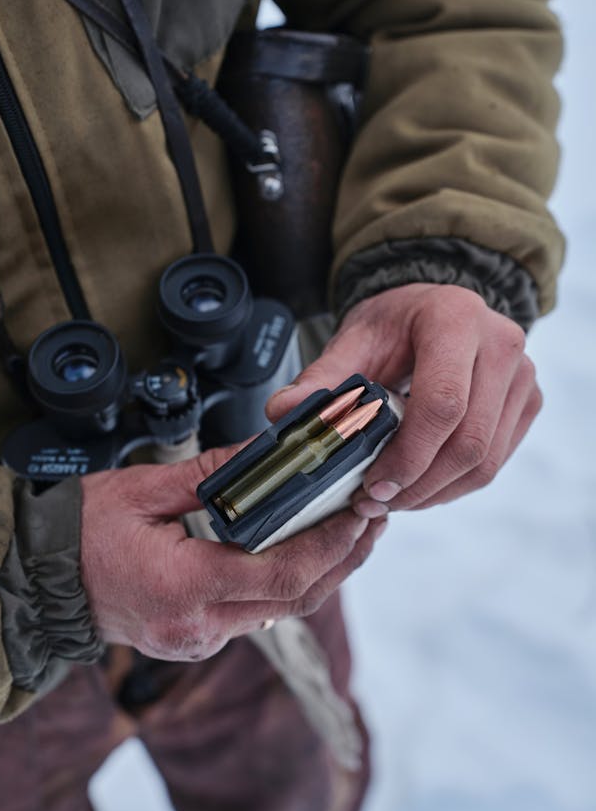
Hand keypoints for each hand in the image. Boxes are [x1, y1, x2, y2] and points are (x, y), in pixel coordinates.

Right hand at [79, 447, 383, 659]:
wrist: (39, 582)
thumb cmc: (79, 533)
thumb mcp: (142, 490)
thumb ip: (210, 473)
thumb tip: (265, 451)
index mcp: (182, 586)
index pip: (280, 573)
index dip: (330, 547)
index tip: (359, 516)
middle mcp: (197, 626)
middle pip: (294, 599)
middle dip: (342, 559)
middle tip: (372, 518)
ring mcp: (197, 640)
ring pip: (282, 611)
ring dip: (322, 573)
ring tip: (351, 531)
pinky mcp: (197, 639)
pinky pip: (258, 613)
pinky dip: (289, 582)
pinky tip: (304, 550)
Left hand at [266, 283, 541, 512]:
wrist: (433, 310)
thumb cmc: (393, 325)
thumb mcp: (353, 339)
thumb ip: (322, 378)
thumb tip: (284, 412)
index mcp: (455, 319)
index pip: (443, 404)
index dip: (408, 456)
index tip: (371, 485)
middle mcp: (501, 344)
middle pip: (469, 442)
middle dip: (418, 484)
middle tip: (374, 501)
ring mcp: (522, 375)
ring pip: (486, 461)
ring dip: (435, 493)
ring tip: (391, 498)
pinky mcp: (527, 402)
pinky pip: (495, 461)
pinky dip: (453, 485)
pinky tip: (418, 485)